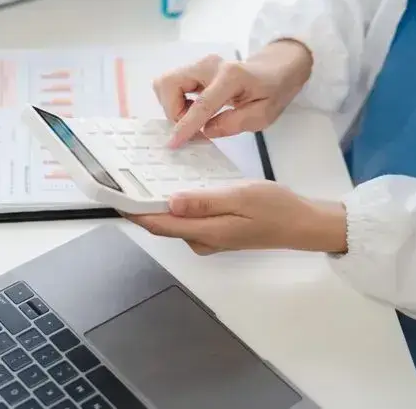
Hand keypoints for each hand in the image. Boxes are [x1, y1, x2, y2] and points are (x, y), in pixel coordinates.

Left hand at [122, 181, 347, 254]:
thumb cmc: (275, 209)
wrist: (301, 224)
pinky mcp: (215, 232)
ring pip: (175, 220)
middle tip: (125, 179)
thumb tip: (171, 202)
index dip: (134, 211)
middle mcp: (202, 240)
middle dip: (142, 205)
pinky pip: (188, 218)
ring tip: (145, 176)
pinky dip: (178, 203)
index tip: (114, 196)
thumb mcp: (241, 197)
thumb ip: (205, 201)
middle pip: (162, 224)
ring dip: (159, 202)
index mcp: (206, 233)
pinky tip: (177, 185)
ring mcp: (208, 238)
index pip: (159, 224)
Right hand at [153, 40, 312, 147]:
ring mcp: (199, 64)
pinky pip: (171, 85)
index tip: (173, 143)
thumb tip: (206, 130)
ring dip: (172, 107)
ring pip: (166, 84)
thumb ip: (235, 123)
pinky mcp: (193, 69)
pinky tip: (193, 111)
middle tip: (193, 128)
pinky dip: (175, 102)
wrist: (274, 69)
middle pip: (170, 84)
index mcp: (231, 76)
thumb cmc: (272, 91)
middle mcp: (210, 65)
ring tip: (193, 119)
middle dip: (173, 111)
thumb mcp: (263, 115)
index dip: (185, 125)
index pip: (201, 103)